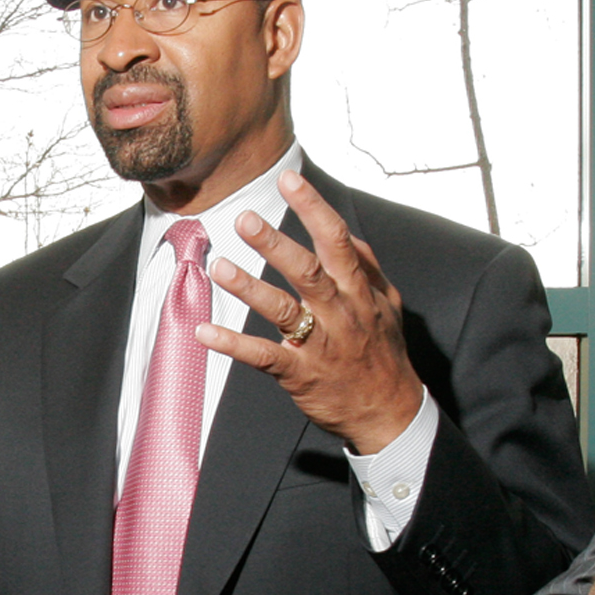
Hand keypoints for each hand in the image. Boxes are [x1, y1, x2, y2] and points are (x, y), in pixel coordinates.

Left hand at [196, 170, 425, 453]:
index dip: (313, 208)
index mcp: (359, 291)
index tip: (290, 180)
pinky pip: (263, 356)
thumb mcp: (388, 305)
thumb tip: (348, 234)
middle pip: (307, 271)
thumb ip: (367, 267)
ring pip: (283, 310)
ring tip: (220, 267)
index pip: (337, 240)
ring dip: (249, 288)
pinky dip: (232, 343)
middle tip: (244, 218)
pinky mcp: (300, 374)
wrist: (390, 414)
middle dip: (275, 243)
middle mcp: (340, 313)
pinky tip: (204, 331)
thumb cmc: (384, 354)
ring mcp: (320, 345)